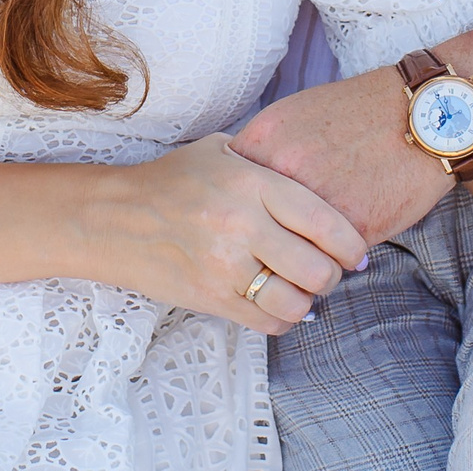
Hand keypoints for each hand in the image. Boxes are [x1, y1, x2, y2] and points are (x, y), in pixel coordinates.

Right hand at [89, 134, 368, 334]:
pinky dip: (282, 318)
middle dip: (333, 275)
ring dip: (309, 301)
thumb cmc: (173, 179)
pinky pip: (267, 322)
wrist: (115, 217)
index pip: (324, 222)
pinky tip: (278, 303)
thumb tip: (321, 176)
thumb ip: (270, 161)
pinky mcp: (210, 298)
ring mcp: (224, 266)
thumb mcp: (222, 150)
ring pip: (296, 302)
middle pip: (317, 268)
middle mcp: (242, 225)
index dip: (351, 244)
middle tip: (330, 271)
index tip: (357, 252)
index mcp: (252, 183)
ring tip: (304, 290)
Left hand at [231, 68, 450, 244]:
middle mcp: (283, 171)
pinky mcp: (352, 229)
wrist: (423, 114)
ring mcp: (317, 202)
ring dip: (295, 265)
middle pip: (252, 231)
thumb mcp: (296, 114)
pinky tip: (339, 252)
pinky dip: (330, 262)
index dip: (236, 217)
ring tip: (306, 261)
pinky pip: (327, 260)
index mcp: (264, 142)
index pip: (228, 198)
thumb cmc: (360, 111)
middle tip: (273, 254)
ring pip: (287, 255)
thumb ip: (264, 150)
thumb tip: (239, 188)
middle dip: (261, 248)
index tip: (245, 226)